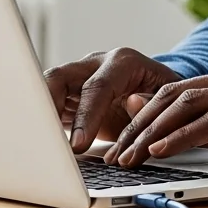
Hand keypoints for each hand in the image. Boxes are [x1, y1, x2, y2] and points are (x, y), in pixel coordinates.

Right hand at [43, 47, 180, 152]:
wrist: (155, 88)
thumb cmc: (163, 93)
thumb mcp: (169, 96)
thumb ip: (153, 102)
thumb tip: (135, 105)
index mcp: (122, 63)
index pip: (97, 86)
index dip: (86, 116)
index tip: (79, 144)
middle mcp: (94, 65)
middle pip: (59, 78)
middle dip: (47, 107)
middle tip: (46, 141)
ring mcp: (78, 79)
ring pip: (46, 89)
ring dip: (39, 115)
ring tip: (38, 143)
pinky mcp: (68, 97)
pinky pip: (48, 108)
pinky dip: (43, 125)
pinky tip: (42, 144)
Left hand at [103, 62, 207, 167]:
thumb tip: (185, 126)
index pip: (179, 90)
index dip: (146, 114)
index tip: (124, 139)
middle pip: (174, 94)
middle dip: (139, 123)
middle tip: (116, 151)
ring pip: (186, 104)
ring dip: (151, 132)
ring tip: (129, 156)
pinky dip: (181, 136)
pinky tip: (162, 150)